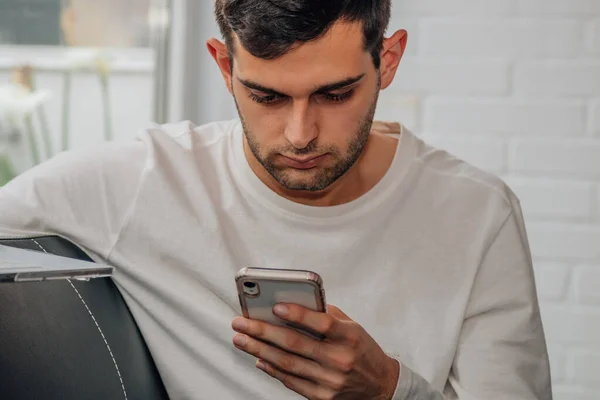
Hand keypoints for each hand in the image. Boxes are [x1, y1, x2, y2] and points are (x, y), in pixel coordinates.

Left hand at [231, 304, 399, 399]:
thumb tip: (291, 302)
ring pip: (287, 363)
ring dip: (259, 350)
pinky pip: (290, 381)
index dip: (297, 314)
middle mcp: (340, 359)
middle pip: (295, 344)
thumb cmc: (361, 349)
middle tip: (241, 323)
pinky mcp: (322, 397)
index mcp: (349, 337)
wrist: (379, 385)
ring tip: (241, 339)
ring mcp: (330, 381)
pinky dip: (271, 369)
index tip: (274, 306)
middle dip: (262, 332)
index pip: (322, 323)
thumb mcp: (351, 326)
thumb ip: (325, 315)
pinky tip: (258, 358)